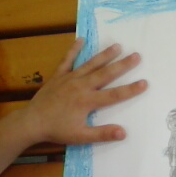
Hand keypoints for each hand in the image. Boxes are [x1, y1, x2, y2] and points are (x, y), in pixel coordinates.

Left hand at [20, 38, 146, 144]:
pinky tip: (81, 40)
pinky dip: (74, 50)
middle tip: (137, 56)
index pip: (115, 95)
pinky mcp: (58, 76)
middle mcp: (81, 86)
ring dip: (105, 55)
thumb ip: (102, 134)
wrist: (31, 122)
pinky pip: (67, 60)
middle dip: (123, 65)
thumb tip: (124, 132)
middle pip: (106, 74)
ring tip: (117, 46)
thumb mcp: (81, 136)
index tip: (145, 83)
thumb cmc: (57, 130)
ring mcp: (70, 79)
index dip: (131, 89)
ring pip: (90, 64)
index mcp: (88, 101)